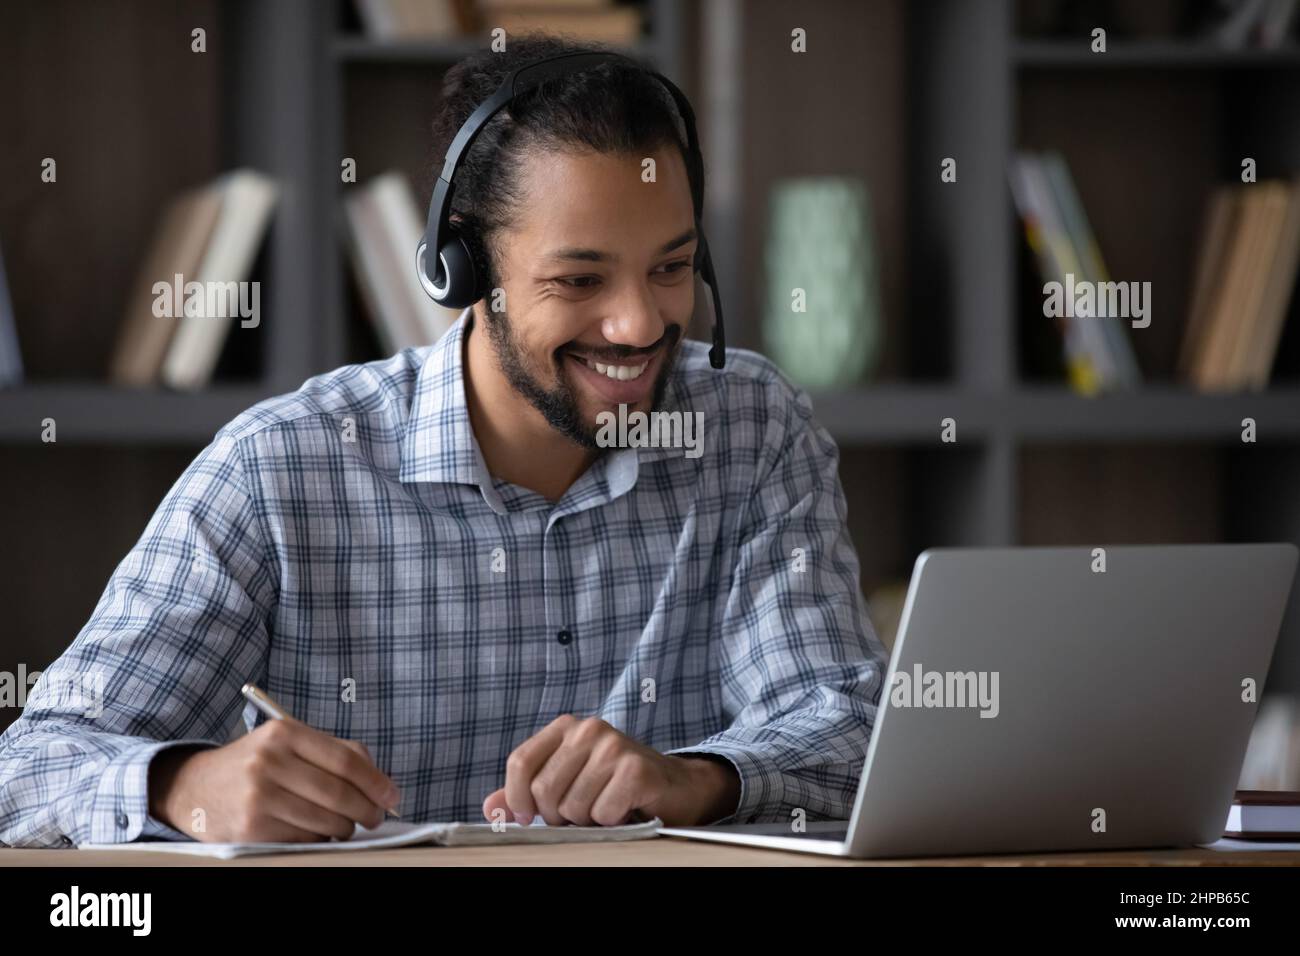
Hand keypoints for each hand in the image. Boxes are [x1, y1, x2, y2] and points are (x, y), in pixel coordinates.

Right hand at [148, 717, 399, 842]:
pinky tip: (318, 831)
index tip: (392, 795)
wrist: (193, 788)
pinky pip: (304, 838)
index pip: (346, 759)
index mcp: (283, 732)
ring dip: (345, 827)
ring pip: (325, 820)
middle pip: (339, 793)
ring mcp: (258, 796)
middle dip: (367, 810)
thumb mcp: (288, 743)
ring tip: (347, 825)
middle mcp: (269, 761)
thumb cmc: (256, 765)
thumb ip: (335, 752)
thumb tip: (380, 781)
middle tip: (376, 817)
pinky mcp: (250, 828)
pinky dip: (320, 838)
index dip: (376, 781)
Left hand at [481, 715, 739, 826]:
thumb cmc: (616, 785)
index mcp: (566, 726)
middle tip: (581, 811)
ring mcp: (614, 746)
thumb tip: (491, 807)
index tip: (528, 816)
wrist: (675, 786)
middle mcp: (589, 729)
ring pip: (572, 806)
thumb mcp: (567, 783)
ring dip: (588, 819)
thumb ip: (527, 793)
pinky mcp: (636, 769)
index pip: (520, 762)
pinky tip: (625, 808)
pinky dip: (612, 821)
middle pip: (544, 790)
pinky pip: (603, 812)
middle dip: (559, 814)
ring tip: (606, 806)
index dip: (517, 797)